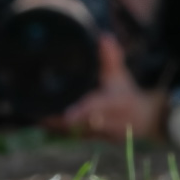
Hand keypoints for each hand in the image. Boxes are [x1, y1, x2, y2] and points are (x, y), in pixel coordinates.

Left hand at [46, 35, 165, 140]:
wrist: (143, 121)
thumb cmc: (126, 94)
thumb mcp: (121, 75)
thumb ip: (111, 58)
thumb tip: (104, 37)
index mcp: (116, 104)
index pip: (98, 107)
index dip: (83, 111)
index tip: (68, 115)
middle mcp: (109, 122)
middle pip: (81, 124)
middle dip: (60, 120)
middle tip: (38, 111)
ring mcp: (101, 135)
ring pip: (75, 134)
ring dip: (55, 126)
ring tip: (36, 115)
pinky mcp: (93, 142)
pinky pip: (72, 138)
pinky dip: (58, 132)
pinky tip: (42, 122)